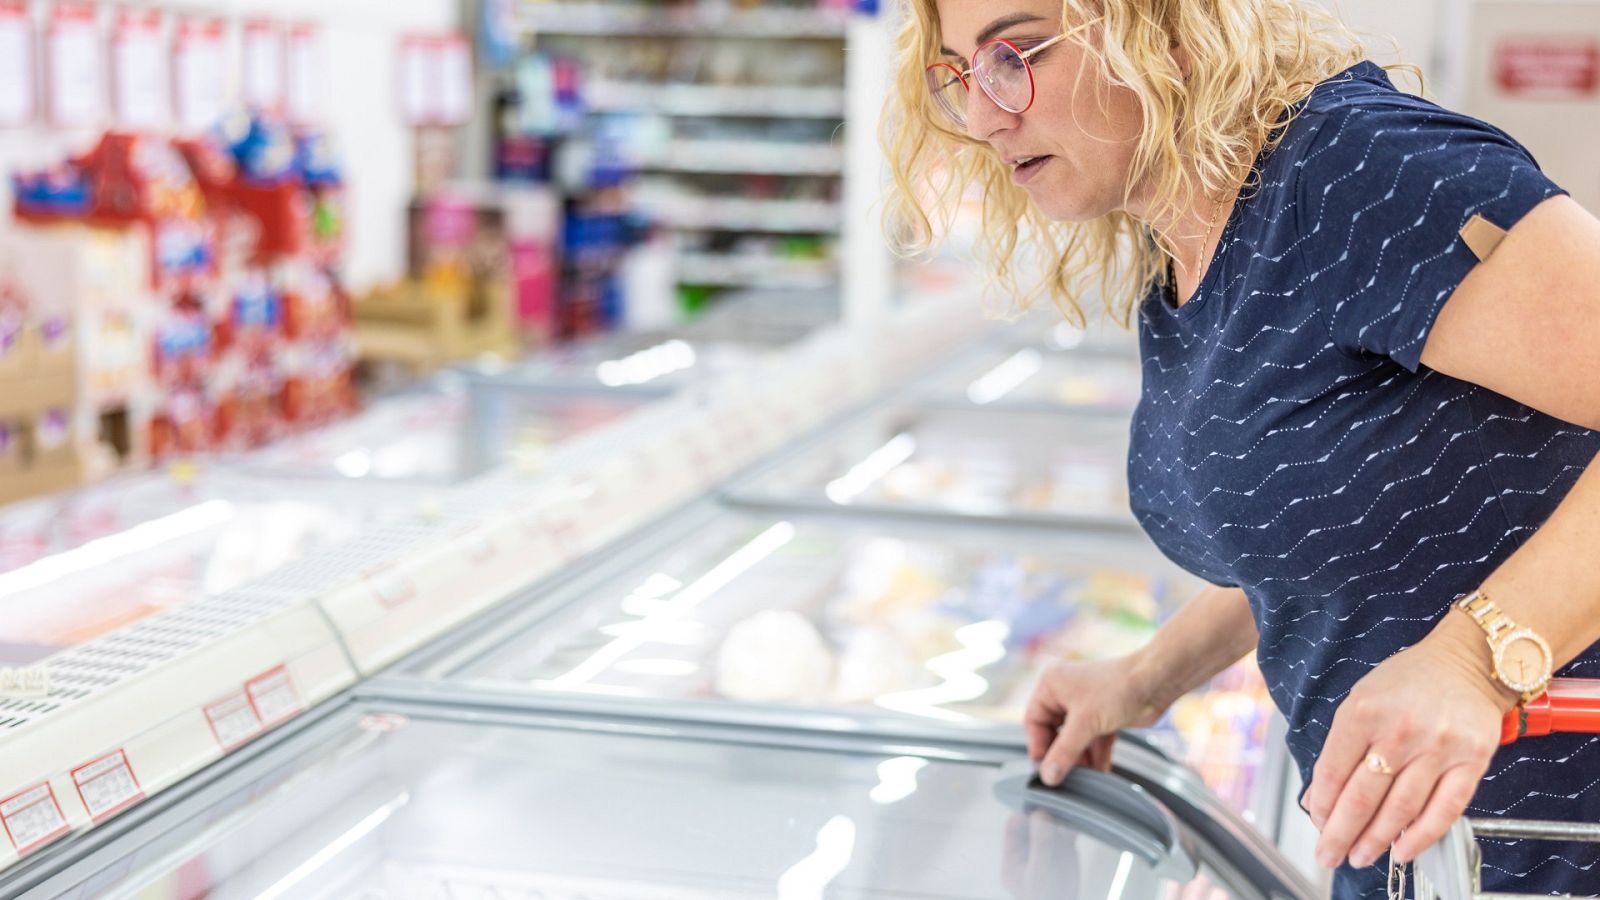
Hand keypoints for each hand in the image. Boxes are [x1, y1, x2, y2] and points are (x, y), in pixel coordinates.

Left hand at [1002, 809, 1081, 898]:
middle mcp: (1028, 846)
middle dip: (1041, 811)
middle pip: (1032, 821)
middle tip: (1052, 804)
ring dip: (1058, 814)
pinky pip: (1067, 830)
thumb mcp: (1038, 873)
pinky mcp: (1064, 846)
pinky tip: (1077, 821)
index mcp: (1013, 854)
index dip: (1022, 815)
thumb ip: (1039, 845)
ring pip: (1050, 822)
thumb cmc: (1044, 896)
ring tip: (1066, 808)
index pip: (1013, 827)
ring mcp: (1046, 845)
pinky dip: (1073, 824)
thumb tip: (1039, 815)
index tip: (1034, 807)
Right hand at [1024, 655, 1166, 786]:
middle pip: (1054, 732)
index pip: (1034, 721)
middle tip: (1066, 777)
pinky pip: (1093, 740)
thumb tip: (1047, 777)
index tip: (1045, 769)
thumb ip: (1064, 752)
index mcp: (1051, 685)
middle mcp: (1065, 693)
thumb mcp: (1085, 723)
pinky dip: (1096, 756)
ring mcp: (1085, 705)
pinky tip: (1100, 773)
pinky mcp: (1103, 716)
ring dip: (1080, 759)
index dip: (1039, 746)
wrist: (1156, 682)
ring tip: (1084, 779)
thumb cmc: (1117, 689)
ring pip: (1075, 739)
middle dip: (1063, 755)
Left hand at [1302, 632, 1513, 870]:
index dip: (1322, 804)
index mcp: (1363, 711)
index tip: (1317, 823)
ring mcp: (1438, 747)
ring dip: (1376, 840)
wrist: (1467, 663)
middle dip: (1341, 833)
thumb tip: (1320, 796)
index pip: (1333, 771)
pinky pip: (1445, 809)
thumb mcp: (1362, 700)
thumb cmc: (1409, 681)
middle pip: (1363, 796)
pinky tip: (1403, 850)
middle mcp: (1399, 730)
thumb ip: (1340, 747)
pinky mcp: (1471, 760)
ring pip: (1400, 808)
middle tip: (1329, 854)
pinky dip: (1422, 836)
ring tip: (1361, 856)